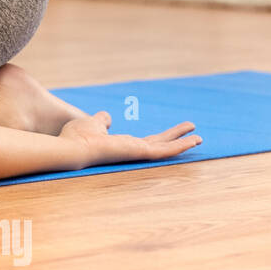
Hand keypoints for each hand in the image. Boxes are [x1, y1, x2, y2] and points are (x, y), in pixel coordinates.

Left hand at [59, 111, 201, 168]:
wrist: (71, 148)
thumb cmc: (76, 137)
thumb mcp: (92, 124)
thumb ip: (101, 121)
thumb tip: (106, 117)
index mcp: (121, 144)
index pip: (145, 141)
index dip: (159, 138)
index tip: (171, 134)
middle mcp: (131, 150)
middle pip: (159, 144)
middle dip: (176, 139)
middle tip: (194, 133)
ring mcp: (136, 152)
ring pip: (165, 148)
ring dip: (182, 142)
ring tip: (199, 137)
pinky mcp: (139, 152)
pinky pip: (164, 150)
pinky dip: (180, 146)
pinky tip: (194, 140)